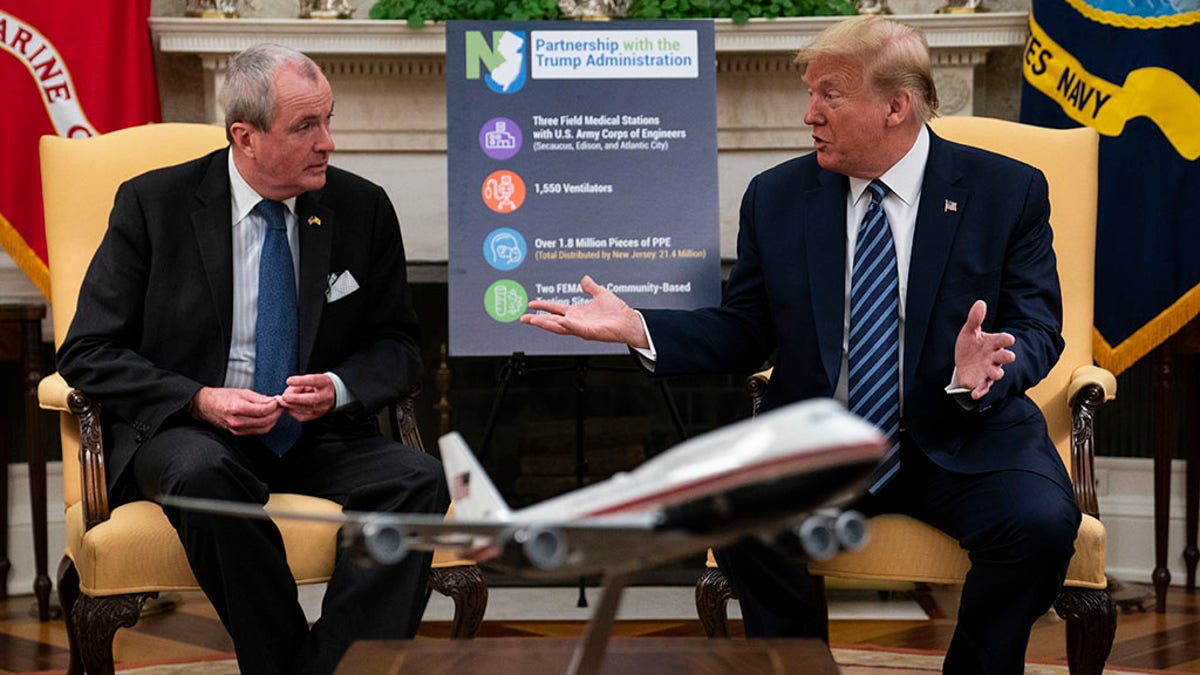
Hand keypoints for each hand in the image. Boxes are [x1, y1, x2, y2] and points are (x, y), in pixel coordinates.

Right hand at [191, 387, 283, 434]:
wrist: (205, 406)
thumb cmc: (221, 397)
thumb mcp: (241, 392)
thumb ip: (258, 398)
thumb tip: (272, 400)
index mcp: (237, 408)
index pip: (263, 410)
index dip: (274, 405)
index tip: (278, 400)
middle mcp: (237, 421)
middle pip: (265, 421)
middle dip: (276, 413)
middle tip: (280, 406)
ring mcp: (237, 429)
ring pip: (263, 428)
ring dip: (273, 420)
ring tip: (275, 411)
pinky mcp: (237, 433)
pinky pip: (256, 431)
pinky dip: (265, 425)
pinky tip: (267, 417)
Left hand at [279, 373, 336, 421]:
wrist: (331, 393)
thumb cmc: (318, 384)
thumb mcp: (312, 378)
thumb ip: (300, 383)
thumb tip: (288, 393)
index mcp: (325, 383)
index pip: (314, 381)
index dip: (300, 381)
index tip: (289, 381)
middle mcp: (326, 396)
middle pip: (311, 399)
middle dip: (294, 398)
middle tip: (283, 397)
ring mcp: (322, 407)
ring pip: (305, 409)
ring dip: (290, 405)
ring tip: (281, 401)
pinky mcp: (317, 415)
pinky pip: (302, 416)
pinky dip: (293, 412)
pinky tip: (289, 406)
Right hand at [520, 275, 648, 348]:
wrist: (629, 321)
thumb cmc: (618, 311)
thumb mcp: (601, 293)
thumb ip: (591, 287)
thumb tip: (584, 278)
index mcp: (576, 313)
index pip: (554, 309)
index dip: (542, 306)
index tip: (530, 304)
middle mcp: (576, 321)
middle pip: (551, 321)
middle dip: (537, 320)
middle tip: (523, 318)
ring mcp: (581, 328)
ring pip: (559, 327)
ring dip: (546, 324)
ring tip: (533, 321)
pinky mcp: (589, 332)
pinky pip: (575, 329)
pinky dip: (567, 326)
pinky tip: (559, 321)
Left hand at [954, 300, 1015, 399]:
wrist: (963, 364)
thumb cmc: (970, 347)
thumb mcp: (969, 331)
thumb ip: (975, 319)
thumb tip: (980, 302)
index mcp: (992, 343)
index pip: (1002, 340)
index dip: (1006, 339)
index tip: (1009, 339)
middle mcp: (993, 357)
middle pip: (1003, 357)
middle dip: (1007, 356)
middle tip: (1009, 356)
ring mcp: (988, 370)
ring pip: (996, 372)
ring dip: (996, 373)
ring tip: (996, 373)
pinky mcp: (980, 382)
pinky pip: (982, 387)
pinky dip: (979, 391)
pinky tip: (975, 394)